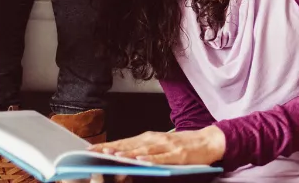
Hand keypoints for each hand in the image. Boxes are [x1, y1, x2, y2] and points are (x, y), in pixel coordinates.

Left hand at [90, 126, 225, 166]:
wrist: (207, 141)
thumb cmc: (183, 146)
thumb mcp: (160, 146)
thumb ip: (144, 151)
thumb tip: (124, 157)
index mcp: (148, 138)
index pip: (123, 142)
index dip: (107, 146)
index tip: (90, 149)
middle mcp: (154, 139)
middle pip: (129, 145)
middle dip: (110, 149)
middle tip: (93, 152)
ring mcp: (166, 146)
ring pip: (142, 150)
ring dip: (126, 153)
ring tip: (112, 156)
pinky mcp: (177, 154)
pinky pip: (160, 158)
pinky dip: (149, 159)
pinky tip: (139, 160)